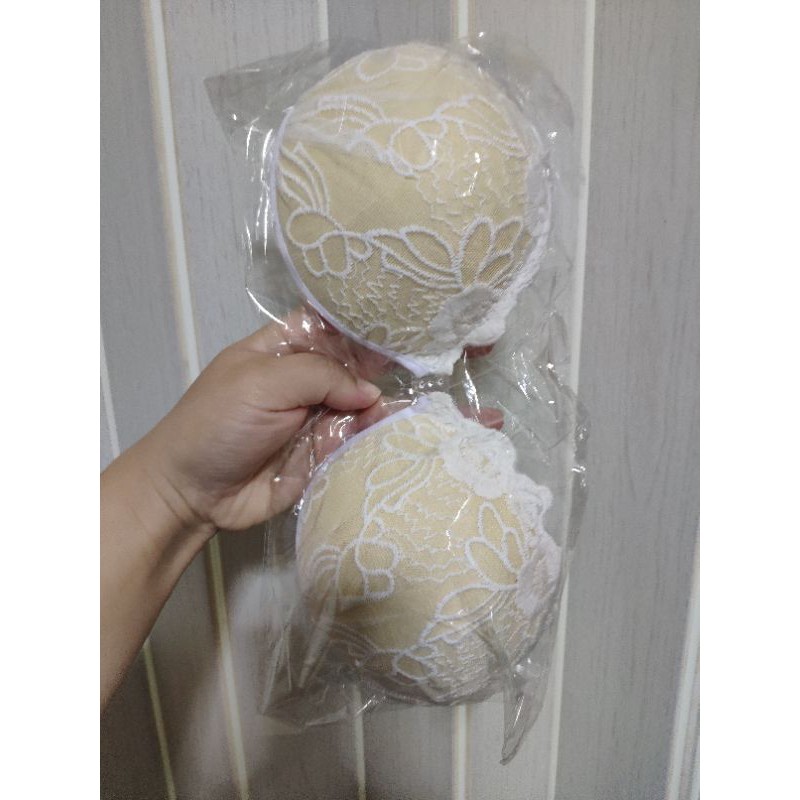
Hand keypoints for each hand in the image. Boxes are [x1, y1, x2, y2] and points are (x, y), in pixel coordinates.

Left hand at [134, 309, 387, 532]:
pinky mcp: (321, 454)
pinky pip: (353, 442)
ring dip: (377, 409)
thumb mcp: (262, 383)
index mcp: (282, 350)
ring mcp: (313, 418)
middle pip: (352, 367)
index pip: (328, 326)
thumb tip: (370, 392)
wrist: (192, 493)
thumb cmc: (217, 424)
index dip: (359, 325)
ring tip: (394, 413)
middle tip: (410, 373)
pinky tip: (387, 434)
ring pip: (359, 406)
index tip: (396, 327)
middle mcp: (302, 381)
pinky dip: (370, 439)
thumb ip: (319, 376)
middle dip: (378, 369)